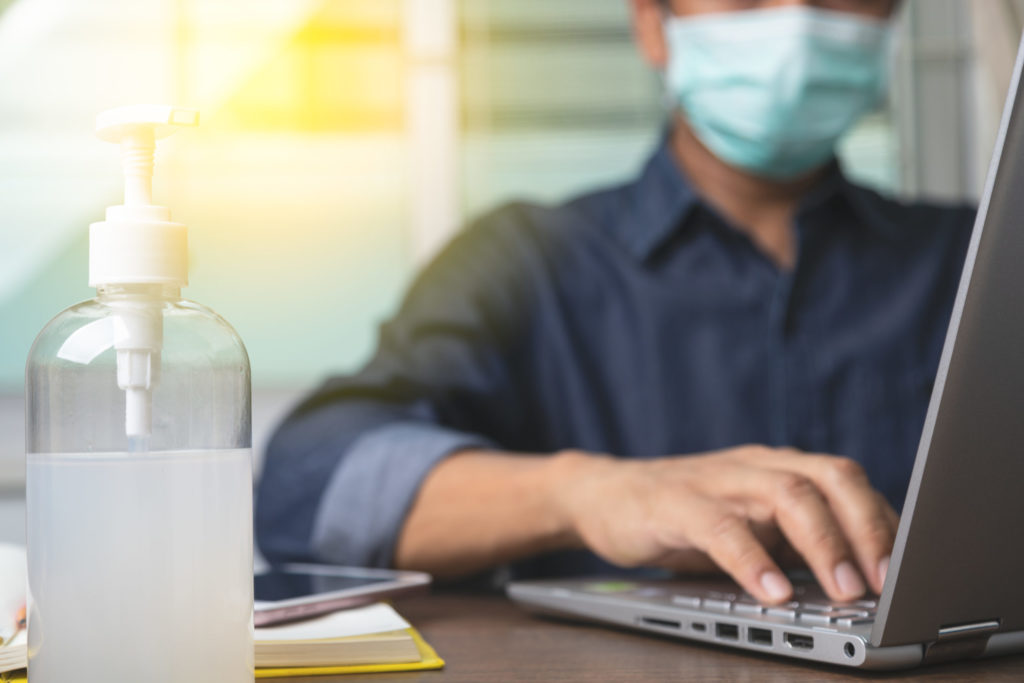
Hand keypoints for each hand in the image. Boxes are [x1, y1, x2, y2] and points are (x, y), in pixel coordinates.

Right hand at [553, 445, 898, 603]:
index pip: (848, 481)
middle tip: (885, 584)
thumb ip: (793, 540)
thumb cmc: (683, 515)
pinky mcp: (673, 502)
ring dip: (823, 544)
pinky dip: (751, 558)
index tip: (911, 571)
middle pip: (829, 476)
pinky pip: (720, 526)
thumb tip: (863, 581)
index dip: (885, 522)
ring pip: (785, 494)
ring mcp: (714, 480)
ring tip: (843, 592)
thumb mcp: (748, 524)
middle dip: (866, 528)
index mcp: (777, 468)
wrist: (602, 494)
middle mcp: (754, 465)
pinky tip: (771, 591)